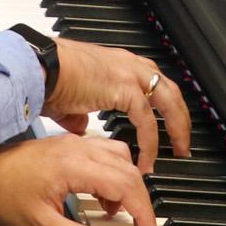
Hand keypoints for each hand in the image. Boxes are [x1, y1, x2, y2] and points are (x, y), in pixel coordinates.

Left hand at [0, 135, 157, 225]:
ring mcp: (71, 145)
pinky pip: (102, 154)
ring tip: (115, 213)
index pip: (126, 186)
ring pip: (118, 157)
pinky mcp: (65, 146)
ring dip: (126, 185)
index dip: (143, 213)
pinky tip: (98, 197)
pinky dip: (111, 175)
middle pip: (128, 170)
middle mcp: (77, 149)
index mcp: (74, 166)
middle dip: (140, 201)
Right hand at [43, 38, 190, 172]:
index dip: (164, 106)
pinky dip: (150, 143)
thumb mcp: (70, 101)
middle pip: (170, 91)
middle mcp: (130, 65)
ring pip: (169, 102)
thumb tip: (81, 127)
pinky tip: (146, 160)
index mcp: (120, 65)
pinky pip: (147, 121)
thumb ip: (80, 115)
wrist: (40, 68)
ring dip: (177, 130)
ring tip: (178, 153)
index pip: (154, 83)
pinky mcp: (125, 89)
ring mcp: (131, 74)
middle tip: (184, 143)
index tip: (169, 126)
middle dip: (181, 118)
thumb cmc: (49, 80)